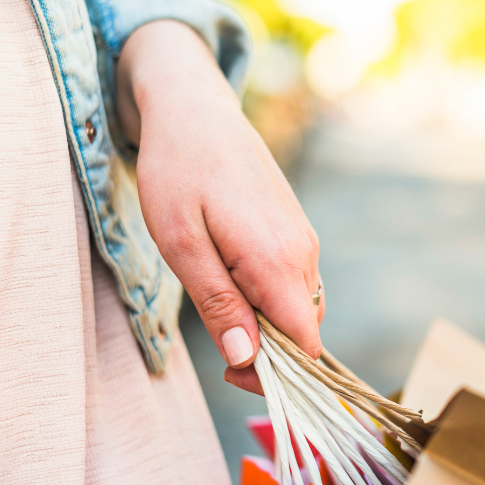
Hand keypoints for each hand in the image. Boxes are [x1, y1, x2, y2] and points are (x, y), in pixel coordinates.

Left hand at [116, 19, 322, 394]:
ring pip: (300, 308)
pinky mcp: (296, 231)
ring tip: (219, 303)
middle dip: (270, 352)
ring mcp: (303, 240)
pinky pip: (295, 283)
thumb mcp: (182, 243)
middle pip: (305, 331)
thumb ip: (218, 303)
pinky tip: (233, 279)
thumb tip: (246, 357)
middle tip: (217, 342)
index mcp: (278, 261)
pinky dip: (270, 299)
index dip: (276, 374)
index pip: (305, 345)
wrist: (196, 110)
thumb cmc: (179, 171)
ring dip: (268, 324)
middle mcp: (303, 254)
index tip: (232, 370)